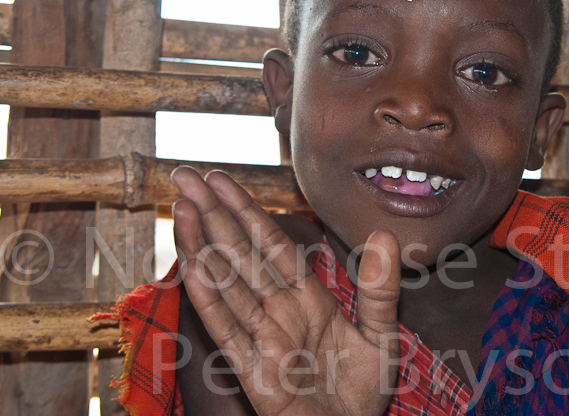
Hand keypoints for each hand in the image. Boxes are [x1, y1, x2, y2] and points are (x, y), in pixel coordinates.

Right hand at [171, 167, 401, 415]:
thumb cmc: (361, 392)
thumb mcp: (380, 334)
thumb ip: (379, 287)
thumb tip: (387, 236)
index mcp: (307, 298)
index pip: (270, 244)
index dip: (246, 211)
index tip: (221, 179)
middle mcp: (278, 312)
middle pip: (240, 254)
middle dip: (213, 214)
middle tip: (184, 176)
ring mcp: (263, 340)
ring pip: (227, 284)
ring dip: (203, 247)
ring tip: (181, 209)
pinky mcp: (255, 372)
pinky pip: (230, 331)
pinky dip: (211, 301)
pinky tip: (192, 269)